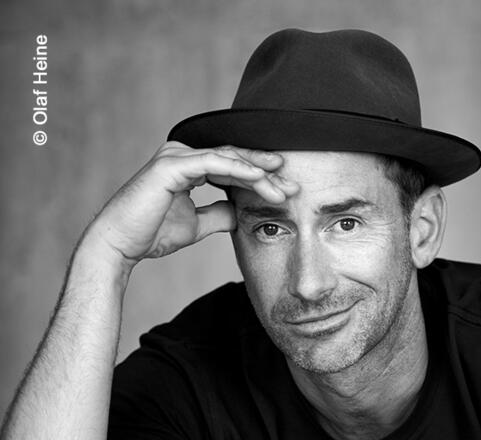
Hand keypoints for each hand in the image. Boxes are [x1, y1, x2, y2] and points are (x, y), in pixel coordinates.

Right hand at [83, 141, 297, 267]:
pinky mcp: (172, 164)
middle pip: (234, 158)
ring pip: (229, 159)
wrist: (120, 246)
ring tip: (282, 188)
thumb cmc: (152, 234)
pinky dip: (240, 170)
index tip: (284, 190)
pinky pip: (215, 163)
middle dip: (266, 171)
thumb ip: (218, 214)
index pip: (231, 165)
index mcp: (187, 165)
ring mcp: (176, 156)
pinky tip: (261, 179)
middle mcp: (181, 154)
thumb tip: (239, 212)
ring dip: (259, 173)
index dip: (258, 176)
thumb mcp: (196, 224)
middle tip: (292, 184)